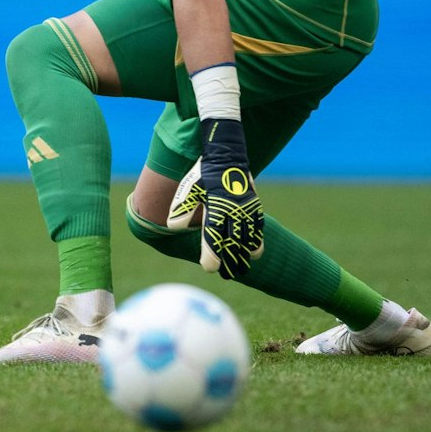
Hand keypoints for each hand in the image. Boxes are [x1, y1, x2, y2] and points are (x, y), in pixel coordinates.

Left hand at [194, 118, 265, 280]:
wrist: (226, 156)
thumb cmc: (203, 175)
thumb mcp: (188, 188)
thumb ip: (181, 208)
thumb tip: (172, 227)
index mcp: (216, 207)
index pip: (214, 236)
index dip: (212, 255)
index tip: (210, 268)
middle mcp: (234, 210)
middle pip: (234, 243)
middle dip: (230, 262)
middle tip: (226, 275)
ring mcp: (247, 209)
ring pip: (249, 239)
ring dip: (245, 256)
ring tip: (241, 269)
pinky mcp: (255, 207)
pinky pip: (258, 229)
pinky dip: (256, 242)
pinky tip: (253, 253)